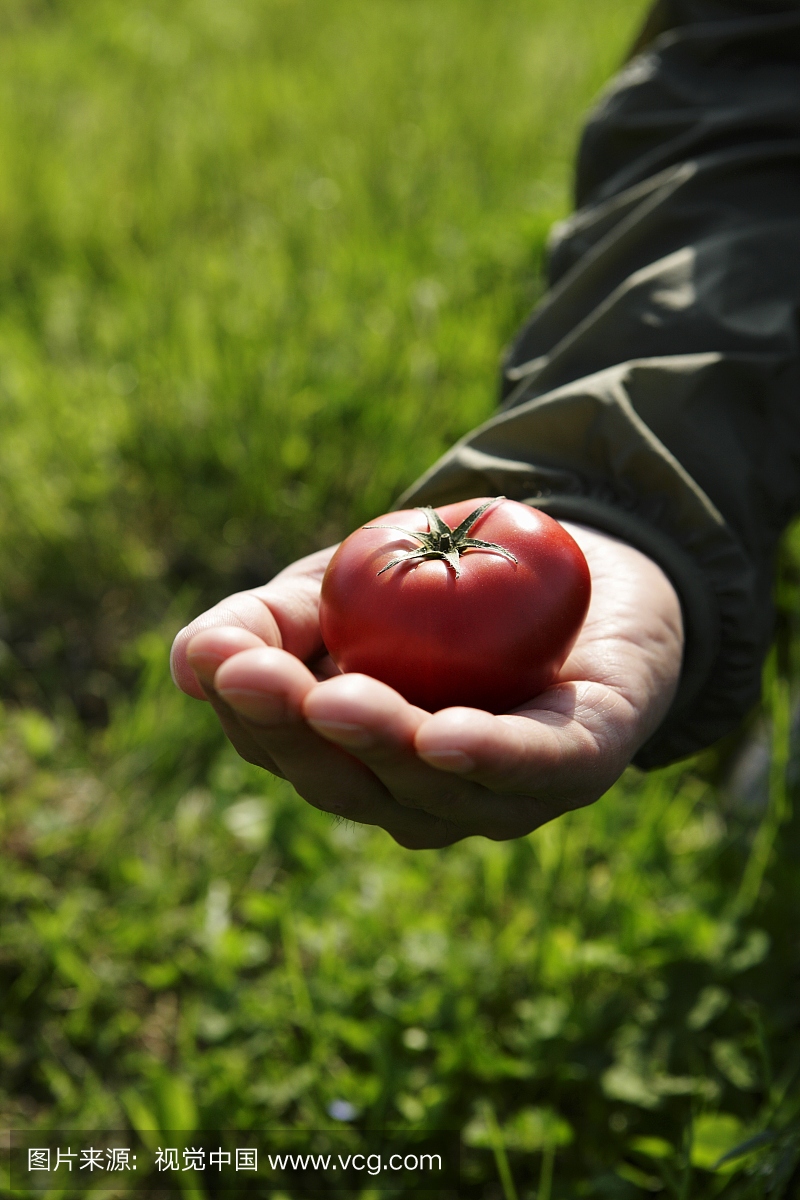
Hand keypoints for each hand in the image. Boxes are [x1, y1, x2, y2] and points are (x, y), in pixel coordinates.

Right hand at [170, 523, 682, 847]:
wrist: (577, 564)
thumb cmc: (446, 589)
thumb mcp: (342, 588)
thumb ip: (269, 622)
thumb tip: (190, 663)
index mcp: (356, 762)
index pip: (284, 748)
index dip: (247, 711)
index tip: (218, 659)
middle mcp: (420, 798)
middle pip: (348, 785)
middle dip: (300, 734)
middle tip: (259, 677)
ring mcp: (502, 795)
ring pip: (430, 790)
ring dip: (382, 746)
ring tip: (339, 699)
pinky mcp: (583, 761)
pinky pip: (533, 769)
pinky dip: (490, 756)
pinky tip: (445, 736)